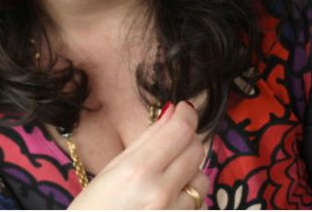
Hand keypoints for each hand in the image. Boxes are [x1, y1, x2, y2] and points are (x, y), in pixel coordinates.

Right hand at [67, 101, 210, 208]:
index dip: (187, 115)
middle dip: (186, 142)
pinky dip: (187, 201)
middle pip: (196, 151)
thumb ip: (146, 142)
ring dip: (189, 175)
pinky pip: (197, 207)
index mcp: (137, 171)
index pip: (181, 131)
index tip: (185, 110)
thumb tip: (173, 113)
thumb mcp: (111, 172)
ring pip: (201, 180)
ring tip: (164, 182)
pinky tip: (165, 204)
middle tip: (170, 143)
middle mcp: (161, 193)